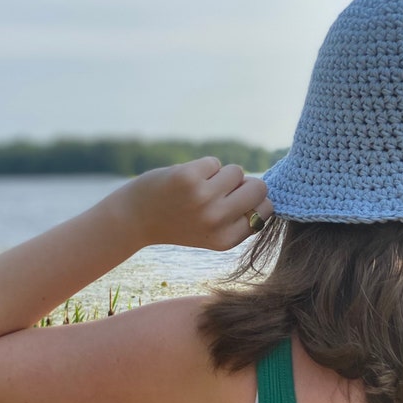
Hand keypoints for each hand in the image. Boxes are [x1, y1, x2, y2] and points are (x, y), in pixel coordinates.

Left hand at [117, 157, 273, 250]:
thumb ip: (237, 217)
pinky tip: (185, 180)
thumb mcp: (212, 232)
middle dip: (243, 184)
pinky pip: (214, 162)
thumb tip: (264, 190)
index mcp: (226, 240)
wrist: (136, 219)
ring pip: (236, 171)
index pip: (266, 210)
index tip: (233, 204)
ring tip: (198, 187)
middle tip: (220, 191)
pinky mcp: (189, 177)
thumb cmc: (179, 222)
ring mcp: (203, 198)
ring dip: (220, 175)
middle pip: (258, 187)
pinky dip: (202, 166)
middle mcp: (217, 220)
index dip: (253, 201)